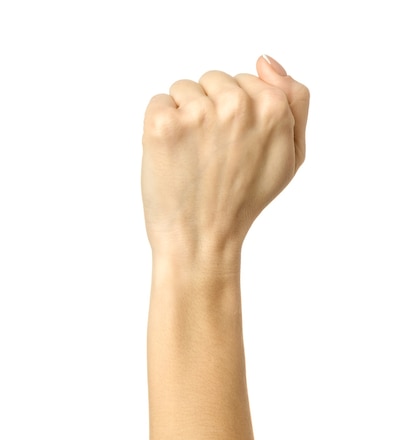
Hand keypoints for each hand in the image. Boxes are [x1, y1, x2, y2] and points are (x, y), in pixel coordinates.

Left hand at [141, 55, 308, 263]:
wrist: (204, 242)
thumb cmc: (245, 201)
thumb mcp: (292, 156)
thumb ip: (295, 101)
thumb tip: (265, 60)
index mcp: (272, 108)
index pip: (246, 80)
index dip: (238, 116)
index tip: (237, 149)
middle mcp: (237, 105)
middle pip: (213, 81)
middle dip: (211, 112)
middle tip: (214, 158)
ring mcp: (197, 114)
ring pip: (184, 90)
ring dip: (185, 119)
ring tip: (193, 160)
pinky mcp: (162, 125)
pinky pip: (158, 104)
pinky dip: (160, 129)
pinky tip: (173, 159)